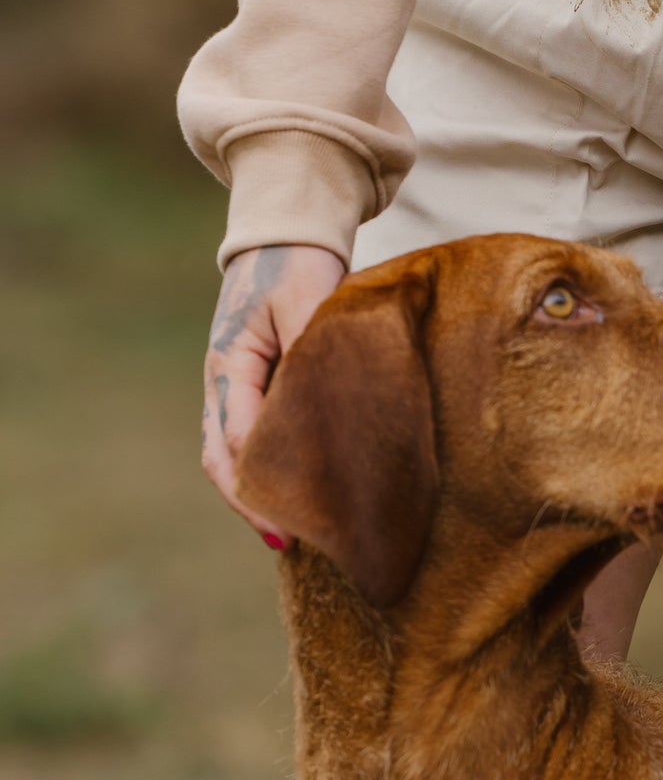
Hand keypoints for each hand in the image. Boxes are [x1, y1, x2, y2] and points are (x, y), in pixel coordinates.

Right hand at [202, 244, 345, 547]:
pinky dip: (266, 471)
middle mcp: (224, 381)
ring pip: (233, 454)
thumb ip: (312, 347)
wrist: (286, 237)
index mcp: (230, 363)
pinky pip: (250, 439)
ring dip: (256, 494)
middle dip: (254, 503)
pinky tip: (293, 496)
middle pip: (225, 457)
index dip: (262, 482)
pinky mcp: (255, 388)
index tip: (291, 517)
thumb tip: (321, 401)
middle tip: (290, 542)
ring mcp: (234, 387)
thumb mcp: (309, 300)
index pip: (239, 437)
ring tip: (290, 535)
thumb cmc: (299, 264)